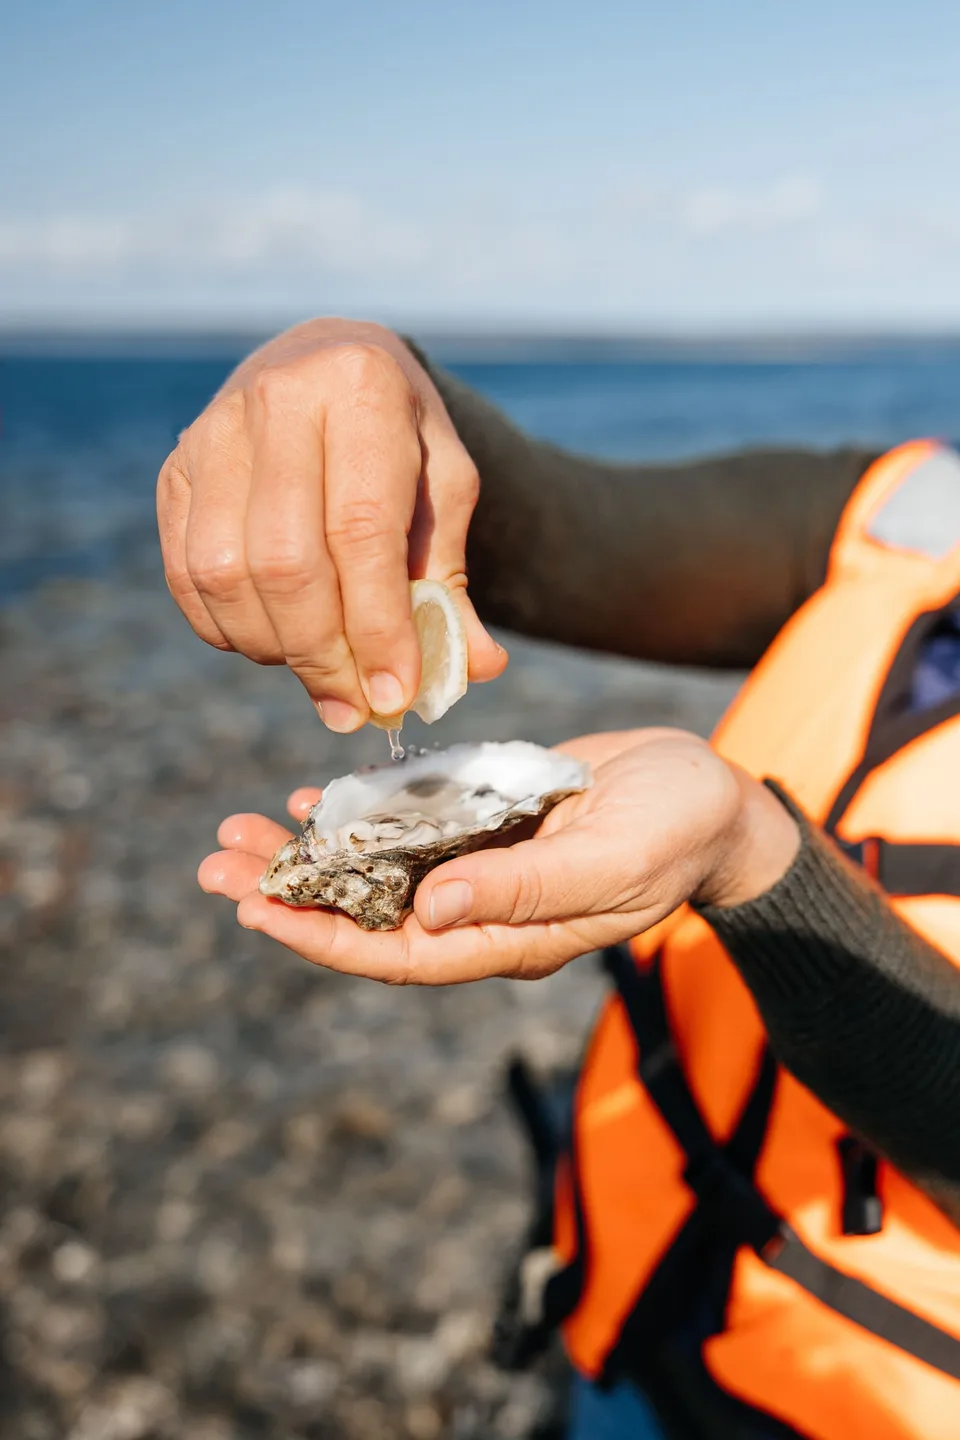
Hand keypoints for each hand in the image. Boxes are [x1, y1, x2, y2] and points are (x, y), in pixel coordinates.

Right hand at [157, 318, 505, 731]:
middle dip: (323, 654)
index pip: (362, 530)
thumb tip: (476, 668)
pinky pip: (187, 577)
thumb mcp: (446, 488)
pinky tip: (276, 643)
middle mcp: (275, 399)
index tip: (395, 693)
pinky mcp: (174, 471)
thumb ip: (454, 578)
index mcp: (360, 387)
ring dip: (275, 648)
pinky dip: (229, 631)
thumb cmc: (399, 439)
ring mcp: (211, 433)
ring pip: (226, 576)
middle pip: (286, 562)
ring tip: (322, 672)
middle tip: (355, 706)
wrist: (326, 365)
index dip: (378, 625)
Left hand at [198, 729, 799, 984]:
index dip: (323, 938)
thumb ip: (526, 889)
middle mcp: (482, 910)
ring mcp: (480, 867)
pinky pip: (405, 829)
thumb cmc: (677, 832)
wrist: (714, 798)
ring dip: (306, 856)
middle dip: (291, 895)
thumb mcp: (610, 859)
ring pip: (375, 873)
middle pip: (367, 918)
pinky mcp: (483, 824)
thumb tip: (431, 910)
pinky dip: (355, 816)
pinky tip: (308, 799)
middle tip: (215, 866)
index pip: (399, 955)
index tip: (256, 913)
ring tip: (238, 834)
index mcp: (510, 938)